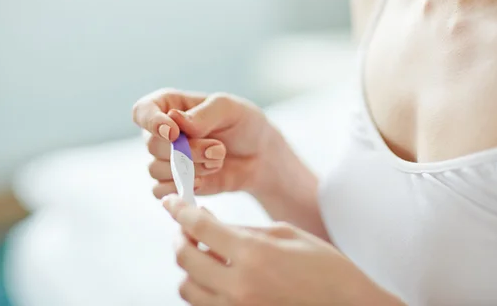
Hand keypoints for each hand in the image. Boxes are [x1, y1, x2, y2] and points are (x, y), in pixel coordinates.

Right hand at [132, 89, 280, 197]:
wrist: (260, 156)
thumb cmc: (243, 124)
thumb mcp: (230, 109)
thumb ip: (203, 114)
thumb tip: (174, 120)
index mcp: (168, 105)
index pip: (142, 111)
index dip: (151, 122)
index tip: (173, 132)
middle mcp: (161, 132)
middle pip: (152, 145)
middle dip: (187, 151)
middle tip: (218, 149)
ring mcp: (165, 159)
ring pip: (156, 170)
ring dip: (190, 169)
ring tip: (218, 161)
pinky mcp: (173, 182)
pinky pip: (159, 190)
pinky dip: (182, 187)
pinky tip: (205, 180)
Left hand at [162, 195, 403, 305]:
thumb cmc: (324, 267)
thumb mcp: (285, 234)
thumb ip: (243, 229)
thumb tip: (210, 224)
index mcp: (253, 255)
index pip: (200, 228)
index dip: (180, 210)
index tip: (172, 201)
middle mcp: (239, 286)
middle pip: (184, 259)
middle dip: (180, 237)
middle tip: (188, 226)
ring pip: (187, 287)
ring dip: (189, 266)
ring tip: (204, 252)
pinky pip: (204, 304)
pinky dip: (202, 287)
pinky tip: (217, 273)